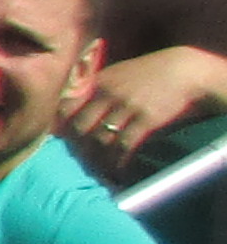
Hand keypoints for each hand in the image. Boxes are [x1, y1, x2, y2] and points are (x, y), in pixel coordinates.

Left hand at [64, 50, 209, 173]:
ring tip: (96, 172)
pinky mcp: (146, 118)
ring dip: (97, 159)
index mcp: (97, 83)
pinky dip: (118, 160)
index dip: (60, 128)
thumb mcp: (116, 75)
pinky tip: (117, 169)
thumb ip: (94, 90)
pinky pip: (125, 144)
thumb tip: (70, 111)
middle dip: (77, 148)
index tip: (60, 143)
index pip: (66, 108)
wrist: (183, 71)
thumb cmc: (146, 75)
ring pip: (101, 139)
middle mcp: (108, 94)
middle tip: (77, 163)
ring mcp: (127, 107)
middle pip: (81, 127)